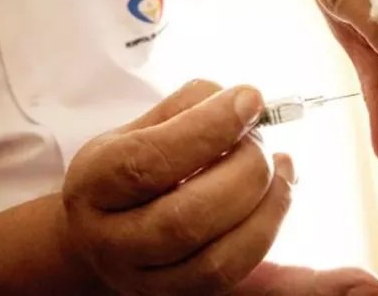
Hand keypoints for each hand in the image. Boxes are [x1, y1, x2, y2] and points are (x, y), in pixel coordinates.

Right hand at [61, 80, 377, 294]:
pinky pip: (238, 275)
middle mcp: (113, 240)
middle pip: (185, 220)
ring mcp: (147, 279)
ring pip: (218, 260)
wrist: (101, 231)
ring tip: (281, 165)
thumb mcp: (141, 127)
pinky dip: (271, 229)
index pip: (148, 162)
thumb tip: (245, 103)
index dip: (208, 129)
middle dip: (243, 172)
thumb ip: (189, 107)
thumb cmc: (132, 167)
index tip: (250, 100)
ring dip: (267, 206)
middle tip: (260, 141)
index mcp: (95, 184)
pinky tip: (282, 190)